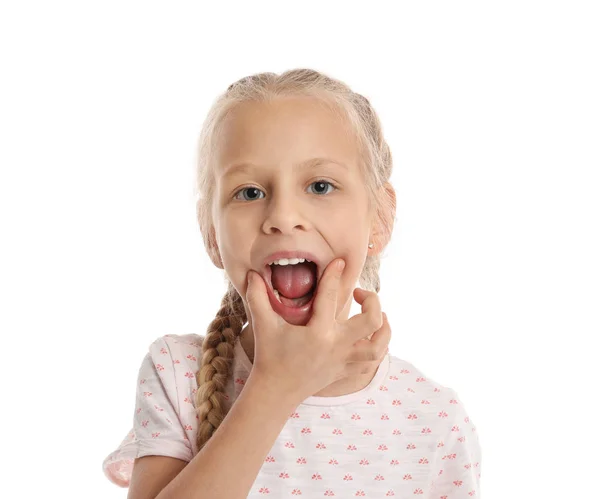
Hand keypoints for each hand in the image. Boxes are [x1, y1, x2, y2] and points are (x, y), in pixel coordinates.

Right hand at [244, 258, 390, 401]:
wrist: (276, 392)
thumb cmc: (270, 356)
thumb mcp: (263, 326)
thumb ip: (257, 298)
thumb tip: (252, 274)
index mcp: (317, 333)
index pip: (331, 297)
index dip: (334, 275)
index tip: (338, 262)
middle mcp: (336, 347)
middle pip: (371, 321)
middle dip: (372, 301)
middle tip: (360, 292)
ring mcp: (343, 361)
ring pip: (378, 345)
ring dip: (384, 328)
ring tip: (378, 314)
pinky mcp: (345, 371)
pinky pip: (372, 362)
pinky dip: (378, 347)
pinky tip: (372, 335)